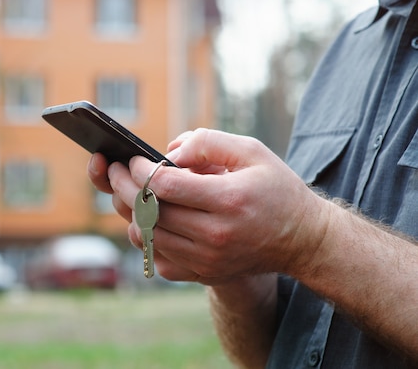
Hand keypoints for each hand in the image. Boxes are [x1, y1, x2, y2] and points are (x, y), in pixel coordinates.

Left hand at [106, 128, 326, 284]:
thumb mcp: (252, 151)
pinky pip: (160, 260)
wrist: (302, 240)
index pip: (164, 185)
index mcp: (228, 200)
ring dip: (130, 213)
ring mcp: (209, 260)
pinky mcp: (205, 274)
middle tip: (114, 171)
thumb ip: (209, 142)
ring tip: (127, 193)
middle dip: (123, 188)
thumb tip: (168, 151)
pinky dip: (146, 240)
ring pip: (149, 238)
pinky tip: (146, 221)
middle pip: (150, 212)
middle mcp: (216, 234)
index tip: (131, 159)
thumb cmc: (276, 189)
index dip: (139, 169)